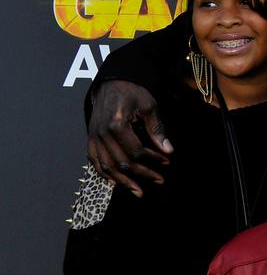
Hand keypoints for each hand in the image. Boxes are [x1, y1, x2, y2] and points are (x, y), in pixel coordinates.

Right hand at [87, 80, 171, 196]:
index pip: (136, 151)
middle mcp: (101, 134)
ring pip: (106, 167)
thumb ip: (157, 130)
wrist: (112, 82)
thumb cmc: (132, 92)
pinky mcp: (90, 139)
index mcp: (116, 125)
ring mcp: (93, 137)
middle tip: (159, 180)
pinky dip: (105, 174)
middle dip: (142, 174)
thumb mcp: (149, 107)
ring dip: (123, 181)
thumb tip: (168, 150)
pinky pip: (94, 161)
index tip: (166, 162)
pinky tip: (117, 182)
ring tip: (139, 191)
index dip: (153, 159)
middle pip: (121, 162)